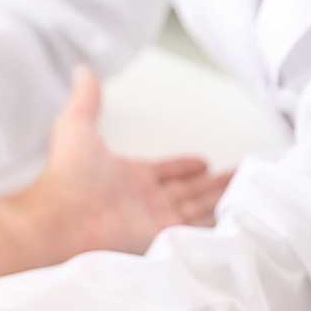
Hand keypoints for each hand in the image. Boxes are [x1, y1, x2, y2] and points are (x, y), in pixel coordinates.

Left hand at [16, 66, 232, 257]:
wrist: (62, 219)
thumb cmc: (67, 175)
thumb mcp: (77, 126)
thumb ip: (86, 100)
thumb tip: (82, 70)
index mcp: (129, 177)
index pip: (165, 172)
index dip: (184, 167)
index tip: (204, 162)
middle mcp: (145, 202)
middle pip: (188, 191)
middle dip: (213, 185)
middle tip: (239, 176)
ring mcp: (156, 222)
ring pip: (198, 209)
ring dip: (222, 200)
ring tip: (248, 192)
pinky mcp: (165, 239)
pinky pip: (199, 231)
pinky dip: (219, 225)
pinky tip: (239, 218)